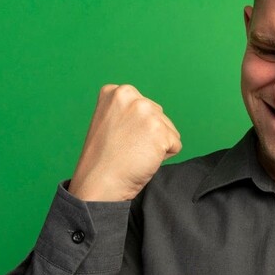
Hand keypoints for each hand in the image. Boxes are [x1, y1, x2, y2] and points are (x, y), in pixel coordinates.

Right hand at [68, 84, 181, 200]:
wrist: (99, 182)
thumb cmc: (103, 159)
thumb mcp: (109, 122)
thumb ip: (128, 112)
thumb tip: (152, 114)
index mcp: (116, 92)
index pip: (145, 107)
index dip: (136, 128)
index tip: (119, 138)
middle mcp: (131, 95)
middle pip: (159, 116)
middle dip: (149, 135)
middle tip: (127, 148)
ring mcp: (146, 112)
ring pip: (169, 130)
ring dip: (157, 146)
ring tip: (134, 154)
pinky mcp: (160, 130)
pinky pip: (175, 145)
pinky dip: (164, 157)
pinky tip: (143, 160)